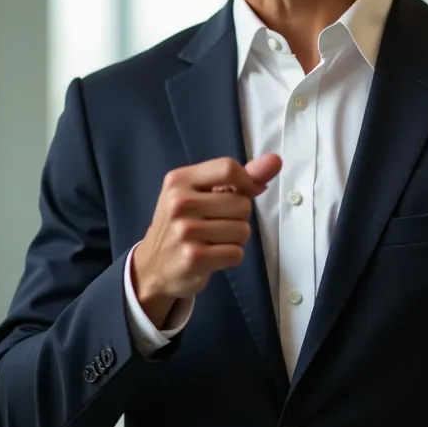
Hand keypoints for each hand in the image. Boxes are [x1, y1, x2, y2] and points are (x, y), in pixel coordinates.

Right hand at [132, 154, 281, 327]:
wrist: (152, 266)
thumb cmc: (183, 224)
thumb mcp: (201, 193)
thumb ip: (240, 177)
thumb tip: (275, 160)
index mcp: (179, 180)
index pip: (228, 168)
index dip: (247, 182)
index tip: (246, 193)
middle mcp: (179, 202)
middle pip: (242, 203)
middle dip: (238, 217)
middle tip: (215, 224)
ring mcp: (185, 230)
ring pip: (243, 230)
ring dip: (236, 239)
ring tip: (213, 240)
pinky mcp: (193, 258)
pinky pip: (236, 253)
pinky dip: (231, 256)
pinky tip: (212, 256)